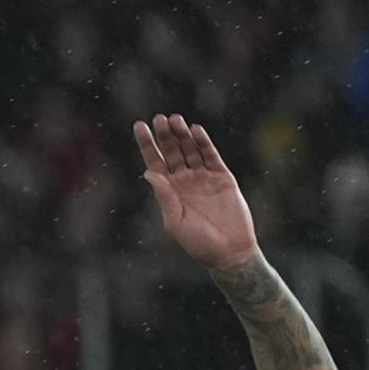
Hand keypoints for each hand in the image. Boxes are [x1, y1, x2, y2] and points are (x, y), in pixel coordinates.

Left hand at [134, 113, 258, 270]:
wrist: (229, 251)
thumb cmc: (198, 243)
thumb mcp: (175, 221)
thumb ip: (164, 197)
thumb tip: (149, 173)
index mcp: (169, 192)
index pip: (155, 162)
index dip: (147, 144)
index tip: (139, 126)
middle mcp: (184, 181)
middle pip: (172, 152)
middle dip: (165, 135)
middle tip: (159, 118)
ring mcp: (203, 177)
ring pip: (191, 150)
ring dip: (182, 135)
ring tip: (174, 119)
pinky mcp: (222, 177)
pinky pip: (211, 155)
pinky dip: (204, 143)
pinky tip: (195, 130)